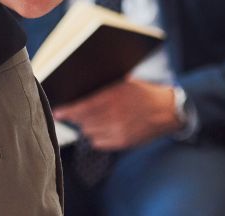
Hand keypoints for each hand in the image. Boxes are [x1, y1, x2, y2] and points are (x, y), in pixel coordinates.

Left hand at [53, 79, 181, 150]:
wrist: (166, 110)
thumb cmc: (144, 92)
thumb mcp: (125, 82)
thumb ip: (106, 87)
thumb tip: (84, 88)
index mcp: (114, 97)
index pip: (83, 107)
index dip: (68, 111)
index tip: (58, 112)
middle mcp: (115, 115)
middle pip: (84, 121)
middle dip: (75, 118)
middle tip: (70, 114)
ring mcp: (119, 131)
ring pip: (90, 132)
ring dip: (85, 126)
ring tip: (86, 119)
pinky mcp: (123, 142)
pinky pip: (99, 142)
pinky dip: (95, 136)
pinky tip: (98, 128)